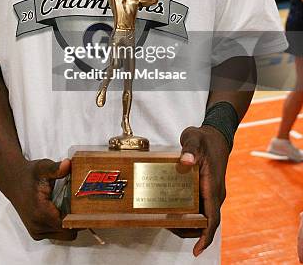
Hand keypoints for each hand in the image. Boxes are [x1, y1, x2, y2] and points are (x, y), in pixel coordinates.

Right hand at [5, 157, 76, 240]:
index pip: (68, 225)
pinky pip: (56, 234)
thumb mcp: (43, 168)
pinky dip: (61, 225)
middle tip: (80, 205)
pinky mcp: (36, 233)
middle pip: (68, 233)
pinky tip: (60, 210)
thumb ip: (56, 169)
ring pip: (63, 235)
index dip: (80, 218)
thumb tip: (68, 164)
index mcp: (41, 212)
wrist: (13, 181)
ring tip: (69, 206)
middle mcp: (38, 226)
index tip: (87, 206)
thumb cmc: (29, 174)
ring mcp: (36, 232)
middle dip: (76, 221)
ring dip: (68, 224)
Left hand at [175, 125, 229, 256]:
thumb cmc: (205, 138)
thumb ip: (189, 149)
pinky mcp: (207, 190)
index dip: (205, 236)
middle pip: (205, 222)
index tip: (197, 250)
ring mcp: (212, 193)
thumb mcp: (194, 139)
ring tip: (167, 220)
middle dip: (189, 230)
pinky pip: (200, 207)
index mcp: (213, 187)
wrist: (216, 134)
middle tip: (168, 227)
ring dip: (188, 222)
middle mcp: (215, 194)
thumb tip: (185, 161)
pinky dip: (189, 212)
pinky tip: (173, 209)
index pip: (212, 218)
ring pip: (202, 216)